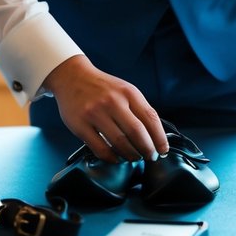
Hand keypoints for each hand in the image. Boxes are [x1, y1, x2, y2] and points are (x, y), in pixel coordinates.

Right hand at [42, 55, 168, 161]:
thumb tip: (155, 136)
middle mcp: (112, 101)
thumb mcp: (125, 90)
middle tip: (150, 157)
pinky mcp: (80, 125)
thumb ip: (138, 108)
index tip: (163, 150)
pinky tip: (116, 158)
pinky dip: (112, 157)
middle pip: (137, 132)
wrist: (72, 77)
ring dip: (131, 155)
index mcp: (128, 92)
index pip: (150, 118)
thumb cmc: (102, 87)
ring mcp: (95, 113)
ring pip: (119, 142)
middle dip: (147, 149)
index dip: (160, 138)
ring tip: (134, 157)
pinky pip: (100, 148)